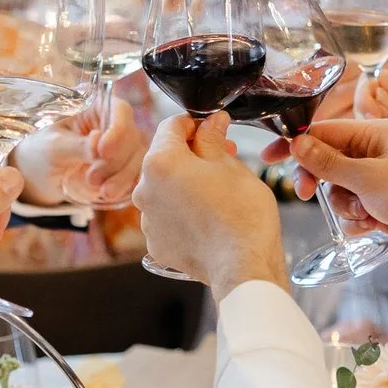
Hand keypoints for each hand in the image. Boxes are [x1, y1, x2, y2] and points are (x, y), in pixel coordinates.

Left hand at [14, 97, 148, 206]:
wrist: (37, 175)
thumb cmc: (40, 151)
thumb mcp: (53, 147)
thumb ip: (76, 145)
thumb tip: (97, 143)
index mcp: (94, 106)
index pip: (119, 110)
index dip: (117, 131)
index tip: (103, 152)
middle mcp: (112, 122)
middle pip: (132, 137)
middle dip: (116, 161)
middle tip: (92, 178)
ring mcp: (121, 145)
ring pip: (137, 159)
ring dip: (122, 177)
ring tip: (100, 190)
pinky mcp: (123, 167)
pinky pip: (135, 175)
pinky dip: (125, 186)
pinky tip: (107, 194)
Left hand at [131, 113, 284, 291]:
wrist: (243, 265)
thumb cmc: (242, 214)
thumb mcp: (231, 166)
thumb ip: (212, 139)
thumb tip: (210, 122)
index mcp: (160, 162)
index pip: (171, 126)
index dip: (195, 123)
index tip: (212, 128)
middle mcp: (144, 190)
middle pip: (165, 159)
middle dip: (191, 154)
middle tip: (222, 156)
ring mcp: (148, 220)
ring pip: (164, 189)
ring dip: (184, 183)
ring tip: (217, 190)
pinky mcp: (156, 243)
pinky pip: (166, 216)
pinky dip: (182, 211)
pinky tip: (207, 215)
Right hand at [287, 119, 387, 285]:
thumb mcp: (367, 176)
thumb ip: (328, 161)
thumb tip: (298, 143)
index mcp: (375, 131)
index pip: (325, 130)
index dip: (297, 144)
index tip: (272, 157)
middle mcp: (376, 150)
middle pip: (328, 160)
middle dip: (321, 180)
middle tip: (308, 194)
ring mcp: (379, 177)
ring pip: (339, 188)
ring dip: (345, 204)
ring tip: (364, 213)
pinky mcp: (382, 202)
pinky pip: (353, 207)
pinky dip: (357, 218)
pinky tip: (372, 225)